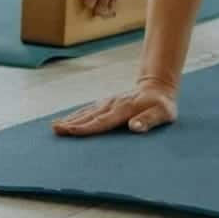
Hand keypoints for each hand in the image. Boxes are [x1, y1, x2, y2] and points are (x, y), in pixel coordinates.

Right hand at [53, 79, 177, 136]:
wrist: (158, 86)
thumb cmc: (162, 105)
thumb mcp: (163, 113)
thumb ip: (149, 120)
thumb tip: (134, 127)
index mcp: (125, 108)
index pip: (103, 121)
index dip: (86, 127)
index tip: (71, 131)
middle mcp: (114, 104)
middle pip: (90, 115)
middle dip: (72, 123)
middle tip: (55, 129)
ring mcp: (109, 102)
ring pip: (87, 111)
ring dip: (71, 118)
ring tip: (55, 126)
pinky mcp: (107, 103)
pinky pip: (89, 109)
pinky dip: (77, 114)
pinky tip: (67, 120)